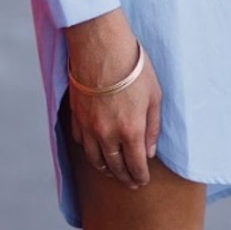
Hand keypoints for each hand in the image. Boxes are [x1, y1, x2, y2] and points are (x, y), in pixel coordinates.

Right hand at [64, 8, 162, 188]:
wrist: (101, 47)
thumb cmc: (133, 67)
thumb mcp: (154, 94)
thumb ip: (152, 126)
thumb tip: (149, 151)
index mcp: (131, 130)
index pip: (135, 165)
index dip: (140, 177)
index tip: (142, 181)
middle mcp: (108, 134)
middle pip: (115, 167)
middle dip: (125, 178)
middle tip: (131, 182)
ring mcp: (89, 127)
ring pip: (96, 160)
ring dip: (106, 170)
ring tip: (113, 172)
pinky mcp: (76, 117)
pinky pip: (82, 144)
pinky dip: (90, 152)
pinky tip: (96, 151)